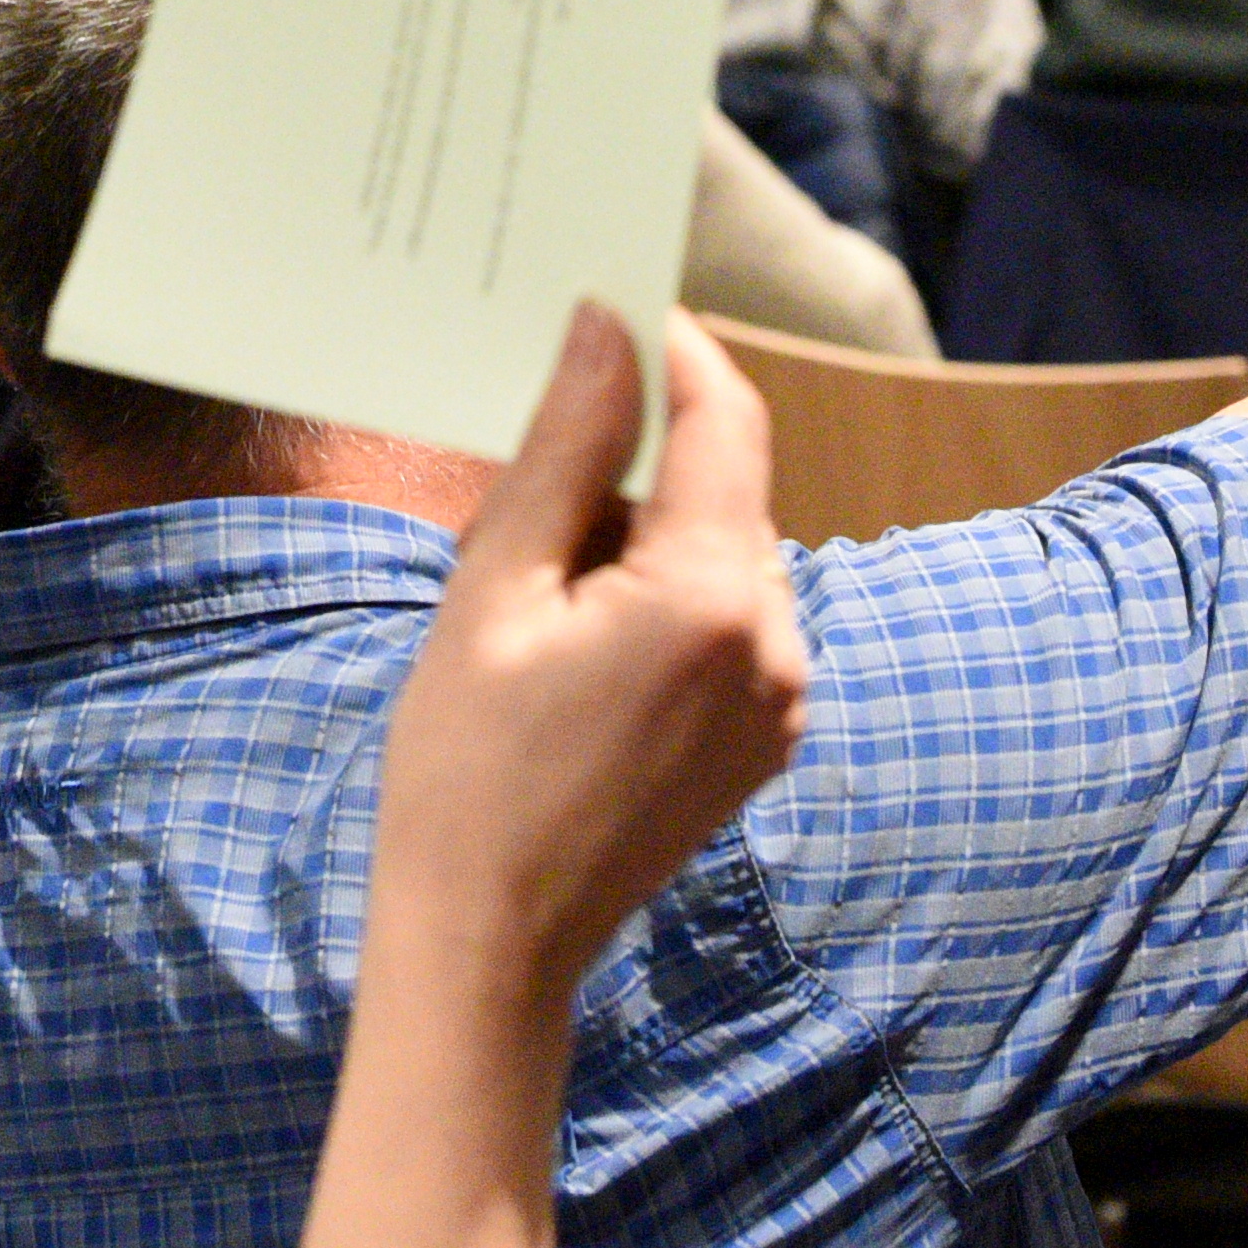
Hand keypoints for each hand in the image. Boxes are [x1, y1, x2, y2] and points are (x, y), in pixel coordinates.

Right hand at [376, 305, 807, 1010]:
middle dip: (641, 455)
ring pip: (726, 551)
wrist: (490, 944)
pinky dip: (666, 596)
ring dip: (648, 531)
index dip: (673, 349)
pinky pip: (729, 622)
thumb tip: (606, 329)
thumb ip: (564, 450)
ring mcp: (782, 700)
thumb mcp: (495, 589)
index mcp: (712, 596)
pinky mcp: (766, 737)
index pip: (725, 416)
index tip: (609, 304)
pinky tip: (576, 637)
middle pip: (726, 484)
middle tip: (530, 469)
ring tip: (538, 580)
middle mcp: (776, 643)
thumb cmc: (465, 769)